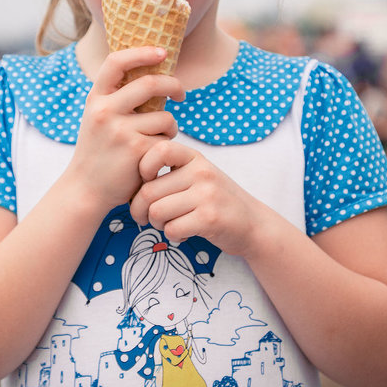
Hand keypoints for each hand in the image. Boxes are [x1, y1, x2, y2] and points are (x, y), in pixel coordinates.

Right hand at [70, 47, 183, 210]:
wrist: (86, 189)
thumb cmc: (98, 150)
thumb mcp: (98, 117)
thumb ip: (117, 97)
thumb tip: (154, 71)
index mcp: (96, 98)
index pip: (117, 62)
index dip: (142, 52)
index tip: (162, 52)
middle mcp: (105, 111)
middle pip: (151, 84)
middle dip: (174, 86)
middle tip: (181, 94)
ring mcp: (120, 131)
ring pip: (164, 116)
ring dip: (170, 127)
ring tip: (160, 138)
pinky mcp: (137, 151)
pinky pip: (166, 139)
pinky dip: (166, 146)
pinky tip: (154, 156)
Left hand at [129, 140, 261, 256]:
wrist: (254, 224)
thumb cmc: (217, 200)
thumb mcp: (199, 175)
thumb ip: (172, 172)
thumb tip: (131, 182)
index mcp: (195, 158)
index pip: (158, 150)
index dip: (143, 167)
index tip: (147, 182)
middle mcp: (201, 172)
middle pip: (149, 191)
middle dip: (139, 210)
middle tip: (145, 218)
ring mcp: (207, 194)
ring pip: (157, 212)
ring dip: (156, 224)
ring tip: (167, 225)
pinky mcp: (210, 218)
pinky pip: (172, 229)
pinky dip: (172, 235)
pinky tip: (183, 233)